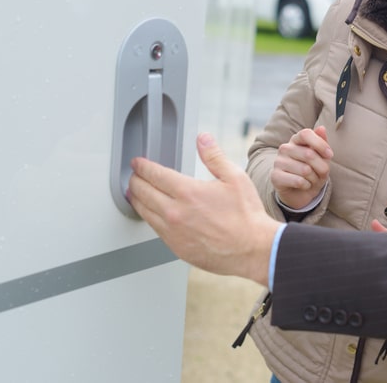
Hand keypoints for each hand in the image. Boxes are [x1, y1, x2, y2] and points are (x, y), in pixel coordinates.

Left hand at [128, 133, 278, 285]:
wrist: (252, 249)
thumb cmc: (246, 216)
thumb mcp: (234, 177)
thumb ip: (214, 156)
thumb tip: (203, 139)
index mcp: (188, 192)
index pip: (154, 174)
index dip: (142, 166)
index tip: (138, 163)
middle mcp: (175, 212)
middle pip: (142, 192)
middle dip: (135, 180)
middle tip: (134, 175)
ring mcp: (173, 232)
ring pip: (144, 212)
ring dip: (137, 199)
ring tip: (135, 193)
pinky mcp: (175, 247)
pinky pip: (154, 229)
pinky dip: (148, 217)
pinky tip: (151, 213)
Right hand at [272, 126, 331, 209]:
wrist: (300, 193)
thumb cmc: (313, 171)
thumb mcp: (322, 158)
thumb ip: (322, 143)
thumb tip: (322, 128)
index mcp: (296, 140)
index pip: (306, 134)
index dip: (320, 144)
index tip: (330, 155)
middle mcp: (285, 148)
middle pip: (309, 154)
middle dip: (322, 167)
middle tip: (322, 174)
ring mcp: (278, 162)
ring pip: (305, 170)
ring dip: (314, 178)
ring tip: (311, 180)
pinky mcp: (275, 176)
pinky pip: (298, 181)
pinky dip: (306, 185)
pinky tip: (304, 185)